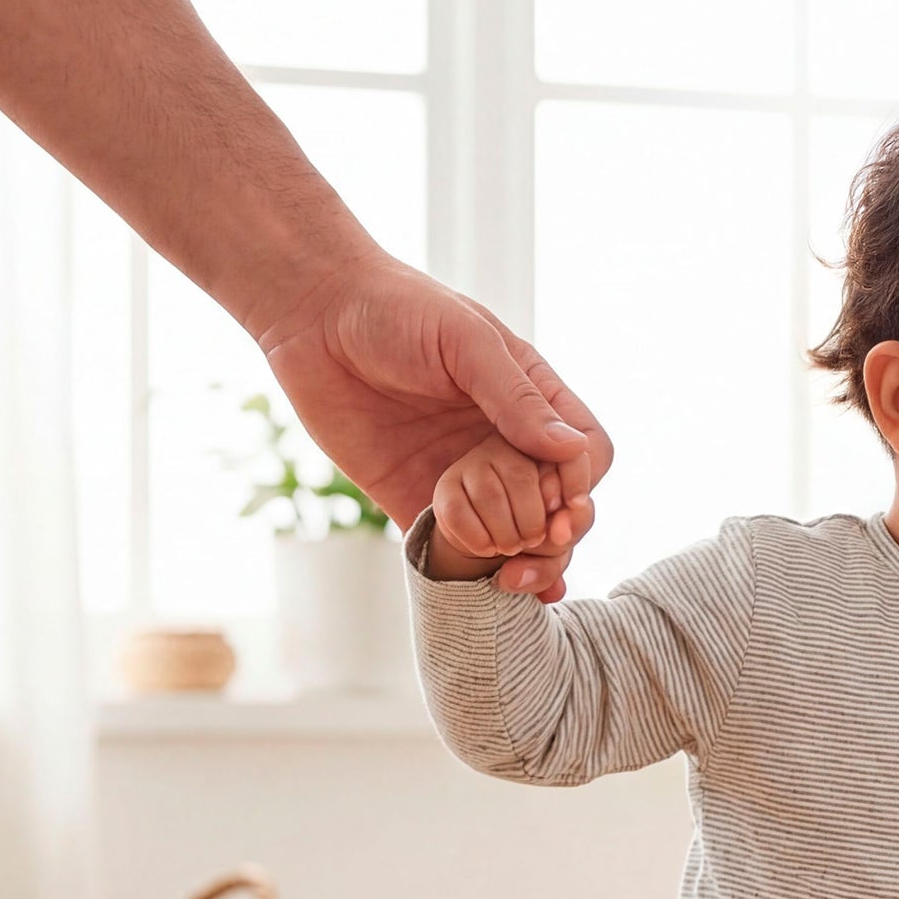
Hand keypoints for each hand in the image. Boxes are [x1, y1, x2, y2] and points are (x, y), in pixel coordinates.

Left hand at [254, 245, 602, 600]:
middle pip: (561, 506)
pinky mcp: (420, 501)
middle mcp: (506, 445)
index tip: (558, 498)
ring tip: (516, 579)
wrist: (311, 316)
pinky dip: (478, 574)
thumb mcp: (465, 341)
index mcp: (530, 402)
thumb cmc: (396, 308)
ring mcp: (467, 478)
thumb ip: (516, 396)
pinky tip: (494, 590)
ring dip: (529, 563)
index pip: (586, 454)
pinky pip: (458, 548)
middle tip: (539, 543)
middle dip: (560, 535)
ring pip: (519, 537)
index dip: (581, 483)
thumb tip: (570, 451)